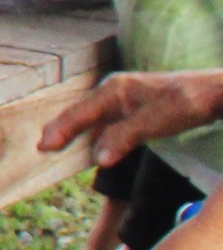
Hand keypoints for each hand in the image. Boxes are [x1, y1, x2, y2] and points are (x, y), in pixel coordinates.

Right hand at [41, 70, 222, 167]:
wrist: (215, 92)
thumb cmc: (186, 102)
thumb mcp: (153, 123)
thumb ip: (123, 139)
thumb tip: (97, 159)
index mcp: (114, 90)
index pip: (79, 113)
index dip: (60, 130)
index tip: (43, 147)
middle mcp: (115, 91)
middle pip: (81, 112)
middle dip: (62, 129)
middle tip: (44, 147)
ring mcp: (126, 98)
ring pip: (94, 116)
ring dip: (78, 131)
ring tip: (60, 145)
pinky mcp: (136, 106)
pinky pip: (108, 120)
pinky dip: (96, 132)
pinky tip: (95, 143)